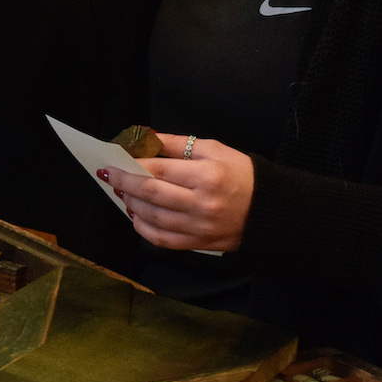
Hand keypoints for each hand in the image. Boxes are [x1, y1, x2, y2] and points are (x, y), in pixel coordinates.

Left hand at [97, 133, 253, 251]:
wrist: (271, 210)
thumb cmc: (242, 174)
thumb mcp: (214, 150)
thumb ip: (177, 144)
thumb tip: (145, 137)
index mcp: (207, 176)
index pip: (158, 170)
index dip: (131, 166)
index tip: (114, 161)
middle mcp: (202, 204)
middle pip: (151, 194)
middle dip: (125, 183)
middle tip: (110, 175)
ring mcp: (199, 227)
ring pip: (153, 217)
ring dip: (131, 204)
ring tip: (123, 192)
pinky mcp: (199, 244)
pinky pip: (162, 240)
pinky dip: (143, 228)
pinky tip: (136, 216)